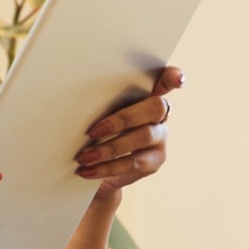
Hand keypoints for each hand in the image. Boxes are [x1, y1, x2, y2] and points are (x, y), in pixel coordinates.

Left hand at [74, 67, 183, 201]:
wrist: (97, 171)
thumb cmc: (95, 133)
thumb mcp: (95, 115)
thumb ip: (98, 104)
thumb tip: (73, 97)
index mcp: (146, 95)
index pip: (165, 81)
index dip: (172, 77)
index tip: (175, 78)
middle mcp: (159, 115)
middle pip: (155, 107)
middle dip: (123, 118)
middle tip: (93, 131)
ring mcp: (160, 138)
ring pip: (144, 136)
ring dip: (110, 148)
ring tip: (84, 157)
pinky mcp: (154, 161)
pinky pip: (134, 163)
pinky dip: (107, 167)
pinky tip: (87, 171)